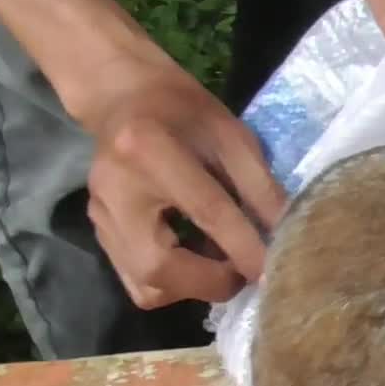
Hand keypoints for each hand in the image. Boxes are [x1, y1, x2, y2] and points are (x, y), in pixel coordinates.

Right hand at [84, 66, 286, 308]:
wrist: (122, 98)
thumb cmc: (184, 112)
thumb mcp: (232, 137)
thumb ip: (260, 188)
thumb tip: (284, 239)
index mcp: (148, 149)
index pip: (206, 211)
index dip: (245, 247)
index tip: (274, 271)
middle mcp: (115, 190)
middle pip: (158, 266)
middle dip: (211, 282)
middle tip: (242, 270)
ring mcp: (101, 216)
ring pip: (146, 285)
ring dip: (193, 287)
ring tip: (220, 262)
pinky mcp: (99, 233)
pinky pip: (137, 281)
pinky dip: (175, 283)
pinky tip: (195, 258)